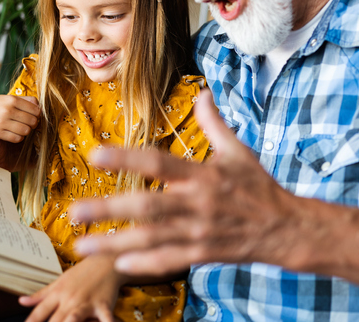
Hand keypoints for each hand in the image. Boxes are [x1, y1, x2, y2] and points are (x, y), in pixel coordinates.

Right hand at [0, 95, 39, 142]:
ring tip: (21, 127)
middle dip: (33, 123)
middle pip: (33, 121)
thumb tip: (40, 109)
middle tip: (28, 122)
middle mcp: (7, 110)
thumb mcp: (9, 98)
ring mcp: (2, 122)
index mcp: (12, 100)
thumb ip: (26, 101)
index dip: (37, 114)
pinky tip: (15, 132)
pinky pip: (17, 138)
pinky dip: (19, 137)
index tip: (33, 115)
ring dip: (26, 131)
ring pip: (26, 131)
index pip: (36, 110)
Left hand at [19, 254, 123, 321]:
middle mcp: (70, 299)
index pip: (39, 312)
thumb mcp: (60, 281)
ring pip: (74, 319)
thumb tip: (21, 301)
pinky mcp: (104, 305)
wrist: (107, 260)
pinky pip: (105, 318)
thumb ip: (41, 294)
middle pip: (55, 320)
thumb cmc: (83, 272)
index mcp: (58, 293)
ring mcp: (87, 302)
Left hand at [70, 89, 300, 275]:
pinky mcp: (203, 254)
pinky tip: (119, 264)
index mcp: (203, 174)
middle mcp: (198, 203)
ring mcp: (199, 232)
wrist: (285, 227)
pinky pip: (169, 261)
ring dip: (114, 243)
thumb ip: (215, 123)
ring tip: (81, 245)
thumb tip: (204, 92)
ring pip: (151, 239)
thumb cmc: (258, 186)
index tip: (96, 155)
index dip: (127, 159)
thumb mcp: (239, 151)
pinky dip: (144, 264)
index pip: (159, 163)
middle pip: (147, 207)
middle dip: (108, 210)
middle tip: (74, 211)